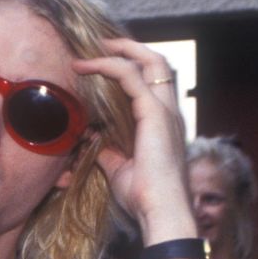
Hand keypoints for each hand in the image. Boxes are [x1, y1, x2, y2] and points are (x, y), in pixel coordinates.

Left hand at [73, 39, 194, 244]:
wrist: (160, 212)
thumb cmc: (143, 197)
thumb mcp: (118, 169)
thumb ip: (107, 150)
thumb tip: (90, 138)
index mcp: (165, 124)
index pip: (155, 83)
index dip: (133, 68)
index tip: (103, 65)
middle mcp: (171, 112)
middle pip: (159, 63)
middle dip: (131, 49)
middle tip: (100, 46)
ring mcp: (166, 110)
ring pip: (151, 61)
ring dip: (120, 50)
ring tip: (92, 50)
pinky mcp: (154, 113)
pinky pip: (130, 76)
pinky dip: (107, 66)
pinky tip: (86, 67)